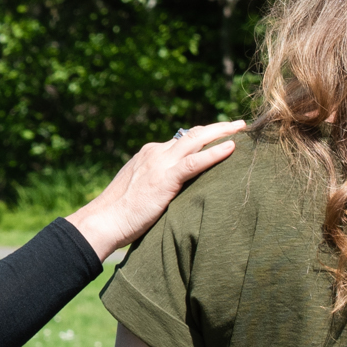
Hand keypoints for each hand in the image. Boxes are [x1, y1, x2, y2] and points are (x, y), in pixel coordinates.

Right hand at [70, 120, 248, 260]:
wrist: (104, 221)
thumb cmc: (121, 214)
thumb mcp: (141, 191)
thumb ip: (158, 183)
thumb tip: (172, 191)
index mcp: (149, 154)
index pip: (181, 140)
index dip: (202, 136)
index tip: (219, 134)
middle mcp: (155, 152)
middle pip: (192, 134)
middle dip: (217, 127)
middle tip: (238, 125)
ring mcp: (160, 162)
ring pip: (197, 140)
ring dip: (222, 132)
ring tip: (241, 129)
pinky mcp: (165, 177)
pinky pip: (195, 161)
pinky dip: (215, 153)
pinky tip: (231, 148)